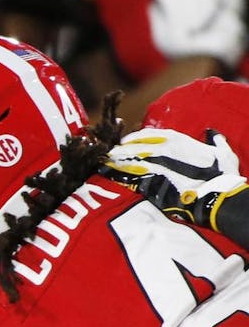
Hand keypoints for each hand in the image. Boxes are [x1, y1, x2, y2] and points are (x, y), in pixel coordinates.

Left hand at [106, 126, 246, 225]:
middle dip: (120, 150)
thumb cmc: (221, 172)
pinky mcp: (153, 180)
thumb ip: (214, 141)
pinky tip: (113, 175)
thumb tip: (212, 134)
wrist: (217, 192)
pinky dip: (122, 174)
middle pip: (134, 146)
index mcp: (177, 140)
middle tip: (108, 153)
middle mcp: (164, 149)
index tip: (124, 141)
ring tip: (105, 162)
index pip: (148, 134)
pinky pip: (133, 175)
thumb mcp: (222, 152)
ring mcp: (157, 164)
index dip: (134, 138)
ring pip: (131, 160)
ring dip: (117, 161)